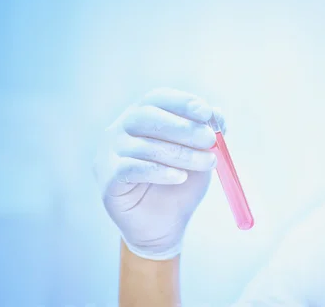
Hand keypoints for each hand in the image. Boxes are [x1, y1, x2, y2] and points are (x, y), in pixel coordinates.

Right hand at [93, 88, 224, 259]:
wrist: (165, 226)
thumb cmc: (180, 183)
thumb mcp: (200, 155)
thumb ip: (207, 134)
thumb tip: (217, 114)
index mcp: (142, 116)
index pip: (157, 98)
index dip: (182, 102)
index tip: (206, 113)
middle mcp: (120, 129)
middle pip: (146, 117)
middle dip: (183, 127)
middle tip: (210, 139)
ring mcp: (109, 153)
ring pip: (143, 145)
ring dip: (180, 153)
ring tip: (206, 163)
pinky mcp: (107, 178)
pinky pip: (131, 168)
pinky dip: (159, 171)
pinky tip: (179, 178)